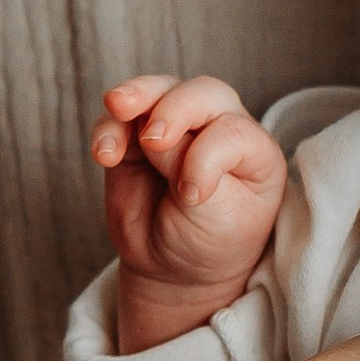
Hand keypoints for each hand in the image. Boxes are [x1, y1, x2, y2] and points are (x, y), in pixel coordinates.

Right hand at [92, 73, 287, 352]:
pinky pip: (118, 119)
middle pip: (202, 94)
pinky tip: (104, 155)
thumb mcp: (217, 215)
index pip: (233, 130)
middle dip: (175, 108)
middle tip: (152, 137)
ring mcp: (177, 127)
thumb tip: (152, 130)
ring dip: (135, 96)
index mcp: (254, 148)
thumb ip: (191, 169)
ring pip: (159, 90)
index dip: (208, 156)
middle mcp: (219, 127)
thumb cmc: (210, 242)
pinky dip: (107, 129)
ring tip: (116, 109)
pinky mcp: (135, 138)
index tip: (192, 197)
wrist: (175, 270)